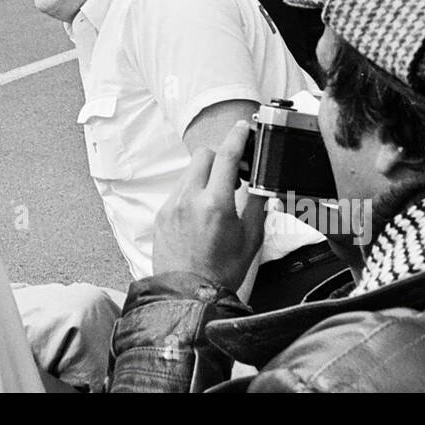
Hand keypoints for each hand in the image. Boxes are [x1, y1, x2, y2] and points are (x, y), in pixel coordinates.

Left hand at [152, 121, 266, 292]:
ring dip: (205, 175)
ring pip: (189, 172)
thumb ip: (258, 206)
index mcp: (216, 204)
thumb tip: (262, 185)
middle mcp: (190, 200)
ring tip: (217, 197)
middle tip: (233, 174)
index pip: (227, 156)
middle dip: (220, 158)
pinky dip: (191, 191)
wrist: (189, 294)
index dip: (237, 137)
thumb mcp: (251, 239)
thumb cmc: (222, 272)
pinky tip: (200, 212)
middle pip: (204, 156)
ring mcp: (172, 205)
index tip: (243, 129)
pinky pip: (178, 190)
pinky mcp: (161, 214)